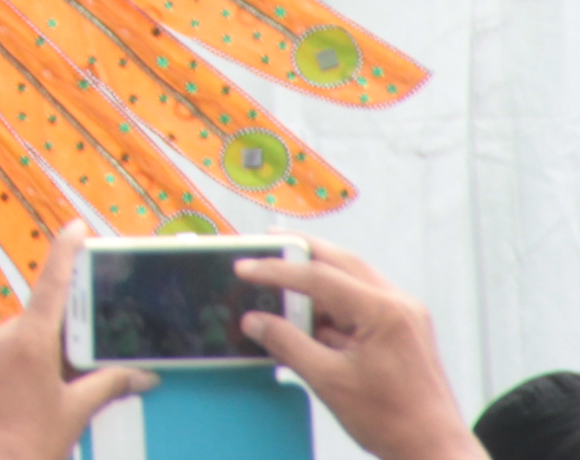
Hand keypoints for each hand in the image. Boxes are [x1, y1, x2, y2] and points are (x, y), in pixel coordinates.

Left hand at [0, 223, 155, 459]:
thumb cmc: (28, 443)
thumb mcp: (75, 412)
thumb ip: (108, 385)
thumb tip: (144, 375)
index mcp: (28, 339)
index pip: (52, 284)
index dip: (66, 252)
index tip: (77, 227)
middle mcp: (2, 334)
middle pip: (46, 315)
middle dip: (74, 325)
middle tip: (105, 329)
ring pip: (30, 336)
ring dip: (55, 348)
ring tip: (80, 375)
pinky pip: (13, 350)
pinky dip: (36, 359)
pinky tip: (53, 386)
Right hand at [239, 240, 485, 459]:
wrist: (436, 451)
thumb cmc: (391, 420)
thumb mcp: (328, 381)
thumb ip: (287, 344)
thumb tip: (254, 321)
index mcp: (383, 311)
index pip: (319, 277)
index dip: (276, 271)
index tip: (244, 268)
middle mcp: (398, 304)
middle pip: (342, 263)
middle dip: (303, 250)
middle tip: (268, 239)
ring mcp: (404, 317)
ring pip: (353, 280)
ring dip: (318, 278)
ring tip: (283, 277)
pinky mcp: (403, 332)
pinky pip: (361, 305)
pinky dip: (333, 304)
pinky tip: (310, 315)